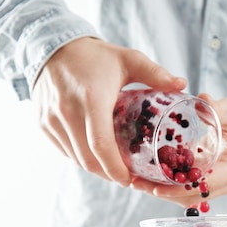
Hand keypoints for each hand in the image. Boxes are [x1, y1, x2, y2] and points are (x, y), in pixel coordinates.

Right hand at [32, 37, 185, 185]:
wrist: (53, 46)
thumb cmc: (96, 56)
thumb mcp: (128, 59)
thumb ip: (156, 74)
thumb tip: (183, 86)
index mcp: (91, 99)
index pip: (101, 145)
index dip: (115, 169)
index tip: (129, 180)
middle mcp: (67, 112)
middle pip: (88, 159)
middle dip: (109, 174)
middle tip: (127, 177)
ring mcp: (51, 120)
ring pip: (76, 159)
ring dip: (95, 168)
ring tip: (114, 167)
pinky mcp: (43, 124)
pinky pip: (64, 151)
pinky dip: (81, 158)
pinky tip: (96, 154)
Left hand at [131, 94, 226, 206]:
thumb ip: (218, 108)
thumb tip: (202, 99)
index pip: (206, 184)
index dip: (180, 188)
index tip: (157, 187)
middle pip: (193, 196)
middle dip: (164, 193)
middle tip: (137, 183)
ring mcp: (221, 185)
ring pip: (189, 198)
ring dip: (163, 193)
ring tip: (137, 182)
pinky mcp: (211, 183)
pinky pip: (189, 191)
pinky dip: (169, 187)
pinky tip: (149, 179)